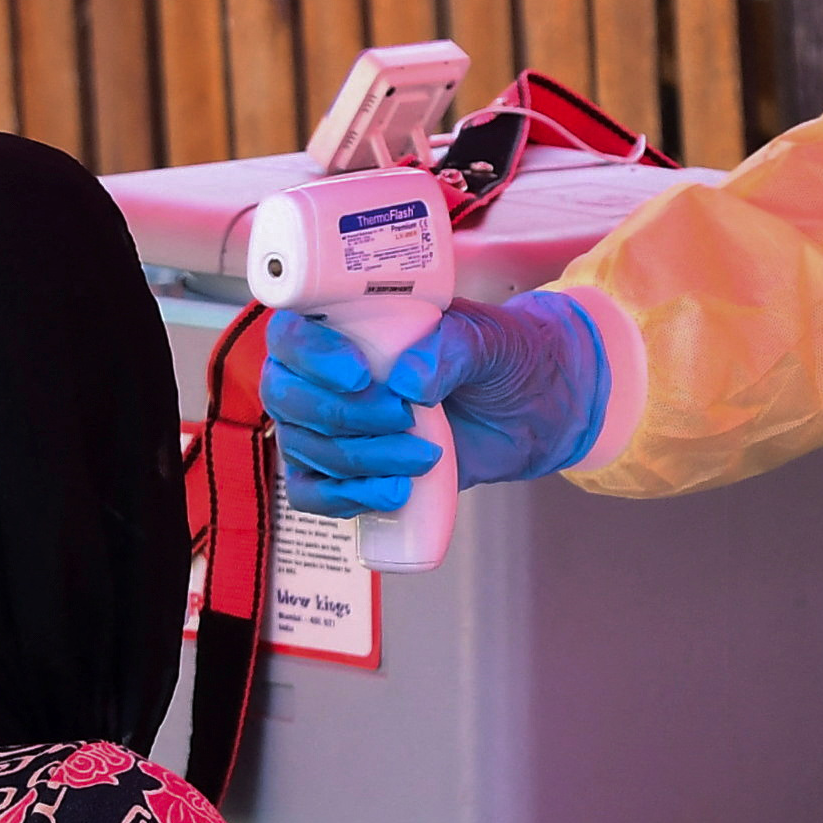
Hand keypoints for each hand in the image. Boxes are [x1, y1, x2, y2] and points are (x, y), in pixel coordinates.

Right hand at [265, 292, 607, 510]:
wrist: (534, 408)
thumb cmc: (506, 356)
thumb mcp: (491, 339)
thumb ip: (453, 347)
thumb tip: (408, 380)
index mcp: (350, 323)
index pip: (291, 335)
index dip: (312, 357)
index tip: (360, 376)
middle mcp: (326, 372)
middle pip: (287, 397)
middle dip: (344, 416)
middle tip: (406, 418)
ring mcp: (332, 423)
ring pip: (304, 448)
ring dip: (359, 461)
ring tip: (424, 458)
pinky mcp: (349, 468)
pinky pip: (312, 493)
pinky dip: (343, 499)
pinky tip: (393, 493)